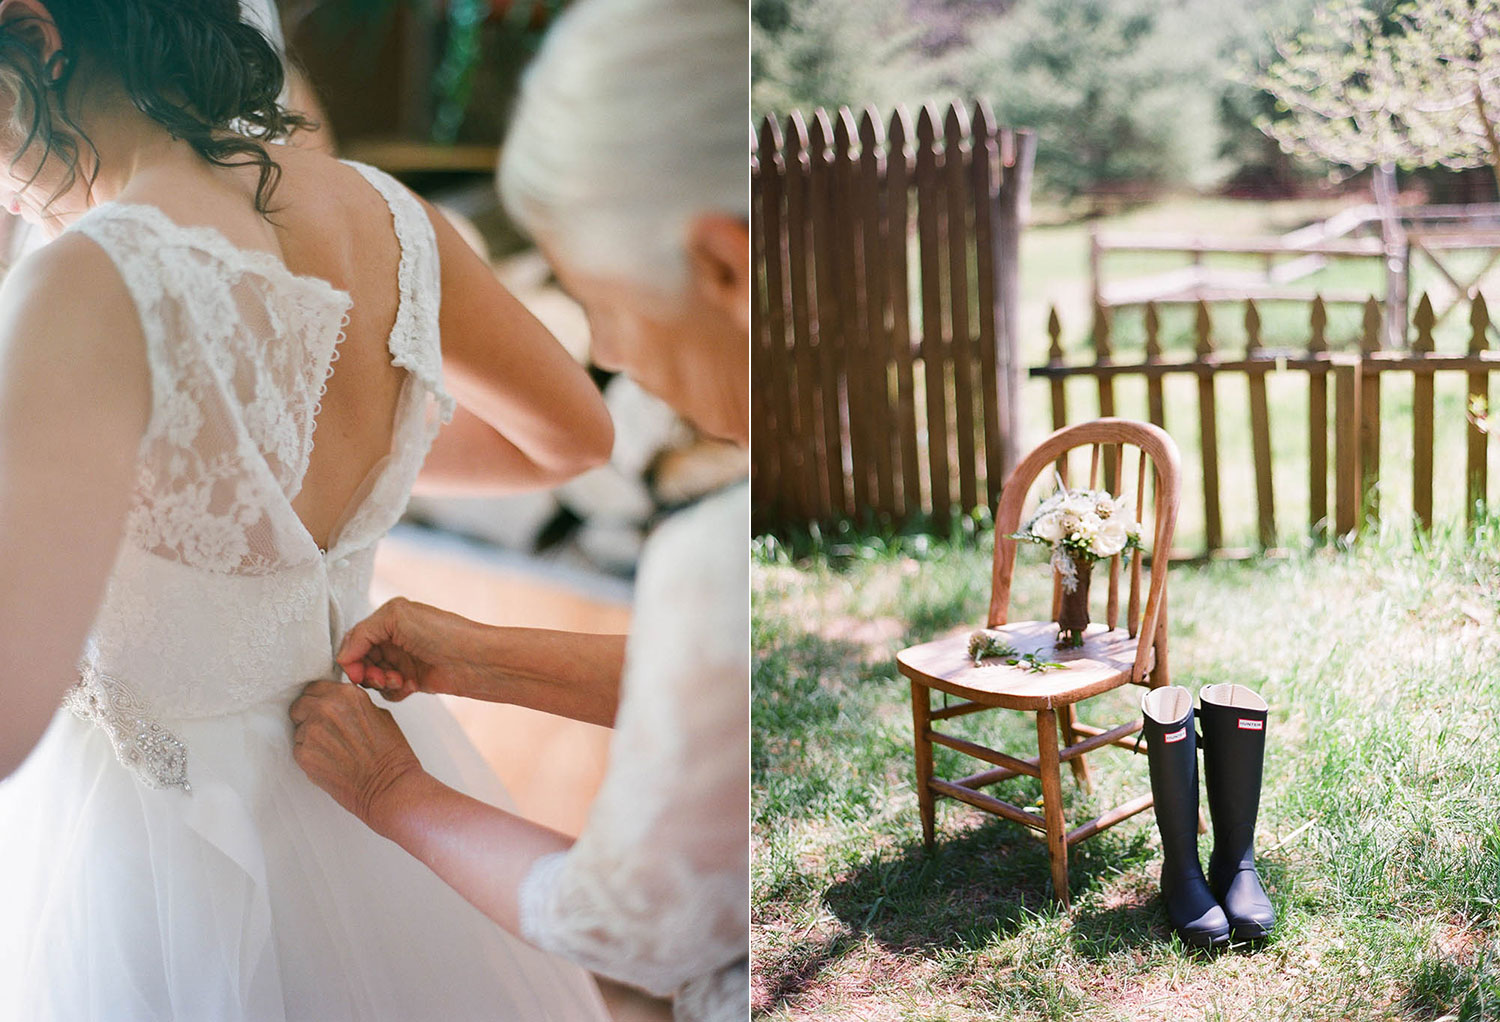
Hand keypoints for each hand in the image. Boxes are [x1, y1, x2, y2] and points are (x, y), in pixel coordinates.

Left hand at [290, 680, 423, 829]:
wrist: (389, 786)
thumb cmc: (390, 754)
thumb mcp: (379, 715)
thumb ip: (353, 705)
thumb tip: (336, 704)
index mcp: (346, 695)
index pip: (315, 687)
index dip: (318, 699)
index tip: (322, 708)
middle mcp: (326, 709)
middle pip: (300, 704)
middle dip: (308, 715)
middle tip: (323, 730)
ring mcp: (312, 731)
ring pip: (298, 729)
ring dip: (309, 737)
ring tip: (332, 750)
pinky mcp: (304, 754)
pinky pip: (298, 749)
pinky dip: (309, 755)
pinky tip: (328, 761)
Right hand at [336, 598, 488, 701]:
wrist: (477, 660)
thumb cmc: (445, 633)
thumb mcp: (397, 617)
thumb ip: (363, 632)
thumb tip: (343, 656)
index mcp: (389, 619)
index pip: (355, 640)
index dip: (351, 658)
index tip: (355, 673)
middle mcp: (395, 638)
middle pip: (362, 661)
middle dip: (366, 673)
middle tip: (381, 678)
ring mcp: (405, 659)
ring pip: (375, 677)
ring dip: (382, 683)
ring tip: (400, 681)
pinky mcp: (414, 680)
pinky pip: (391, 691)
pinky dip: (396, 692)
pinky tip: (411, 687)